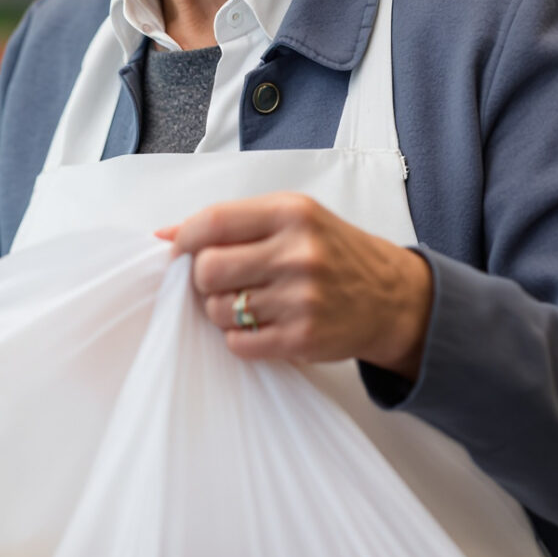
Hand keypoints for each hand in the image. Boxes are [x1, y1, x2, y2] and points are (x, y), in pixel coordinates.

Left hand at [159, 193, 433, 375]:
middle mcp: (297, 253)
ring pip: (218, 309)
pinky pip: (238, 343)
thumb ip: (232, 222)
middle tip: (220, 281)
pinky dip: (239, 337)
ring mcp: (301, 298)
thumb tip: (164, 234)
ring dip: (221, 310)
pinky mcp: (303, 338)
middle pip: (208, 269)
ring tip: (248, 303)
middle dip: (202, 279)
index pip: (212, 222)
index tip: (181, 251)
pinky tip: (261, 324)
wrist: (393, 298)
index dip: (185, 239)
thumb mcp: (292, 219)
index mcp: (291, 213)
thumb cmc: (334, 253)